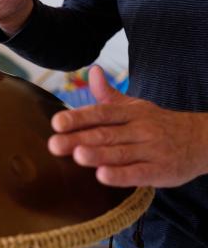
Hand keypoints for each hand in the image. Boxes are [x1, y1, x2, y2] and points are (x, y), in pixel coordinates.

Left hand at [48, 66, 207, 187]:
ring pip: (120, 153)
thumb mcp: (135, 106)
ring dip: (98, 154)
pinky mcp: (161, 170)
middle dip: (78, 139)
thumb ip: (108, 94)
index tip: (56, 122)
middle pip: (105, 134)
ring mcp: (152, 150)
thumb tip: (93, 71)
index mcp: (130, 112)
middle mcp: (140, 129)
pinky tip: (102, 176)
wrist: (203, 140)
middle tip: (54, 144)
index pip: (101, 113)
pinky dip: (121, 175)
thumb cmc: (158, 124)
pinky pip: (138, 173)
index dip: (78, 117)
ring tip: (77, 156)